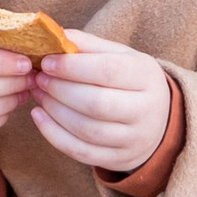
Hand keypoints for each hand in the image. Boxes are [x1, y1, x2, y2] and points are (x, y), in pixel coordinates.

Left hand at [30, 29, 169, 172]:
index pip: (107, 71)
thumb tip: (52, 36)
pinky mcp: (120, 159)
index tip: (46, 62)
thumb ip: (87, 45)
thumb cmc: (128, 79)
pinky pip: (83, 153)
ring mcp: (135, 139)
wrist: (157, 119)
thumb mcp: (117, 55)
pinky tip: (38, 116)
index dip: (72, 67)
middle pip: (97, 104)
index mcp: (146, 76)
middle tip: (38, 79)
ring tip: (38, 94)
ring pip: (88, 131)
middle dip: (60, 90)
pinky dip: (54, 135)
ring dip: (55, 112)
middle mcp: (146, 111)